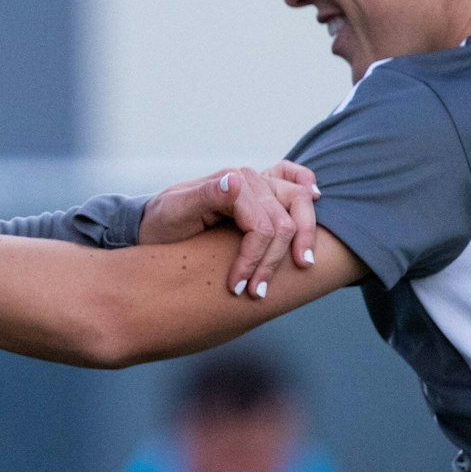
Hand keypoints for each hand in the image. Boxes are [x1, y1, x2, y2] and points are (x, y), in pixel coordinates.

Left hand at [138, 161, 319, 298]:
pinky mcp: (262, 192)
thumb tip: (235, 182)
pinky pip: (292, 179)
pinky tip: (316, 198)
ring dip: (302, 241)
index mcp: (232, 181)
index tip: (239, 289)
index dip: (254, 260)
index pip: (261, 226)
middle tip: (256, 293)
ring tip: (299, 269)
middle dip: (273, 262)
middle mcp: (249, 179)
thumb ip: (205, 195)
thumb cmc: (162, 223)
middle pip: (284, 223)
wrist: (154, 224)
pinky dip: (306, 185)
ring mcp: (259, 183)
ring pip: (299, 208)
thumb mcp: (175, 212)